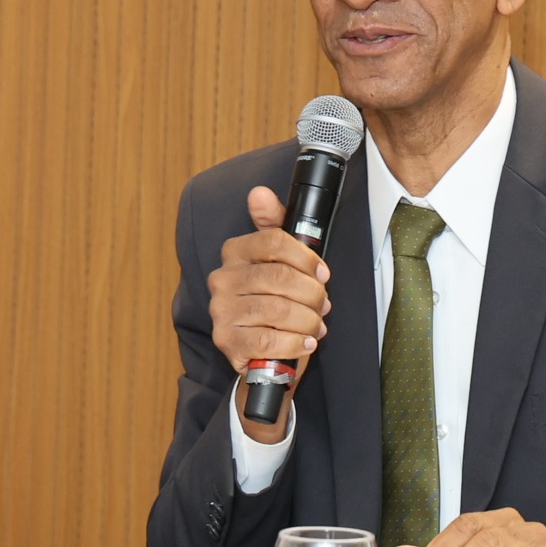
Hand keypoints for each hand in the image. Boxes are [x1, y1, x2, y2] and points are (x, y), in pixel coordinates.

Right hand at [208, 186, 331, 442]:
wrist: (263, 353)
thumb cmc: (277, 301)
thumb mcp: (281, 262)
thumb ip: (275, 225)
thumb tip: (259, 193)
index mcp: (235, 252)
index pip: (272, 241)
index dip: (305, 257)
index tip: (323, 272)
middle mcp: (222, 279)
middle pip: (279, 277)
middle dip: (311, 293)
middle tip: (323, 305)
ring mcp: (221, 311)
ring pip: (276, 310)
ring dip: (307, 320)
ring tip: (316, 326)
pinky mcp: (226, 341)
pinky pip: (267, 341)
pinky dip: (294, 343)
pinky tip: (306, 342)